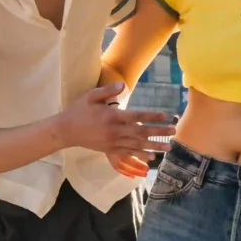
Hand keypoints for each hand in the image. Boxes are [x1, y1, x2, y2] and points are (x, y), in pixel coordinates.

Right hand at [54, 82, 174, 158]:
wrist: (66, 131)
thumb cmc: (78, 110)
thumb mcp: (91, 96)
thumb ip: (107, 91)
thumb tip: (123, 85)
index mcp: (112, 116)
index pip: (136, 116)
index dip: (152, 116)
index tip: (166, 115)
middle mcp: (115, 131)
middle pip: (141, 132)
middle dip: (159, 132)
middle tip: (174, 131)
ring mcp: (113, 142)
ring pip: (138, 145)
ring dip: (155, 145)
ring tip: (169, 147)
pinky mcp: (110, 149)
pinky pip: (129, 153)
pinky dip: (141, 154)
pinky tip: (152, 156)